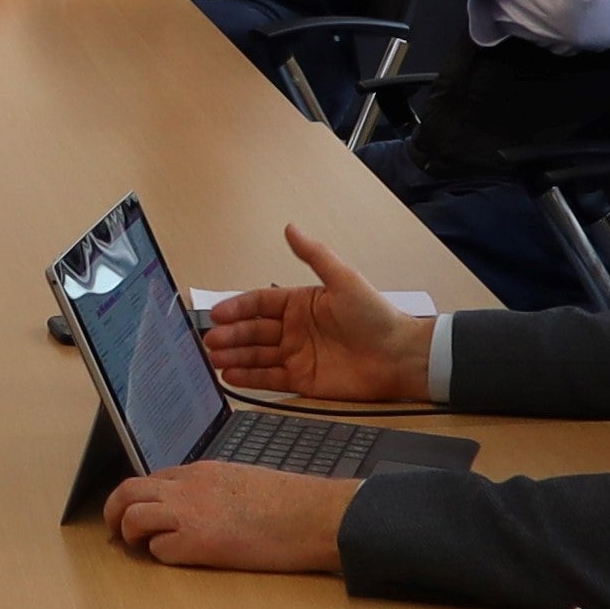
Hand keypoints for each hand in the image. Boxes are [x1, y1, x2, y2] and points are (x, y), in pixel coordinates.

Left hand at [100, 459, 355, 570]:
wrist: (315, 515)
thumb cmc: (292, 504)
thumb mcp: (246, 481)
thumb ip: (216, 489)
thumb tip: (201, 506)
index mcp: (202, 471)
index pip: (153, 478)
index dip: (141, 497)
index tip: (138, 511)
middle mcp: (188, 487)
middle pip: (128, 491)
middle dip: (114, 511)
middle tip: (116, 530)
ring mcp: (190, 513)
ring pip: (131, 517)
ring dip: (128, 533)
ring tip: (138, 547)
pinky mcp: (197, 543)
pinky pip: (159, 551)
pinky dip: (162, 557)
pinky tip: (180, 559)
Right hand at [192, 226, 435, 403]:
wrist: (399, 356)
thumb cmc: (375, 316)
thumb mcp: (344, 279)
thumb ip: (314, 255)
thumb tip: (291, 228)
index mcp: (301, 303)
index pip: (260, 303)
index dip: (238, 307)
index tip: (218, 313)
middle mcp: (295, 329)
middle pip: (253, 331)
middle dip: (231, 335)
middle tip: (210, 340)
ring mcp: (297, 355)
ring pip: (257, 355)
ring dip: (234, 355)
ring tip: (213, 358)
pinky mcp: (303, 380)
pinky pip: (269, 379)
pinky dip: (249, 378)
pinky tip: (230, 376)